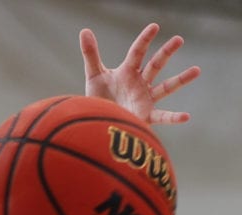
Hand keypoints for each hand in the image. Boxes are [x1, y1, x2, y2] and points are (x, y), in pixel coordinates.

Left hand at [80, 23, 200, 124]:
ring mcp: (145, 99)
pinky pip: (162, 116)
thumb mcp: (93, 75)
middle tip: (179, 39)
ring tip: (196, 70)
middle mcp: (140, 83)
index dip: (145, 40)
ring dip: (180, 80)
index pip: (137, 52)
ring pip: (166, 87)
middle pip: (155, 65)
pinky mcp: (145, 116)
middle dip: (166, 52)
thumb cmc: (98, 98)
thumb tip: (84, 31)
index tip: (154, 26)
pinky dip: (173, 118)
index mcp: (128, 72)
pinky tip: (186, 116)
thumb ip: (90, 54)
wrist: (97, 121)